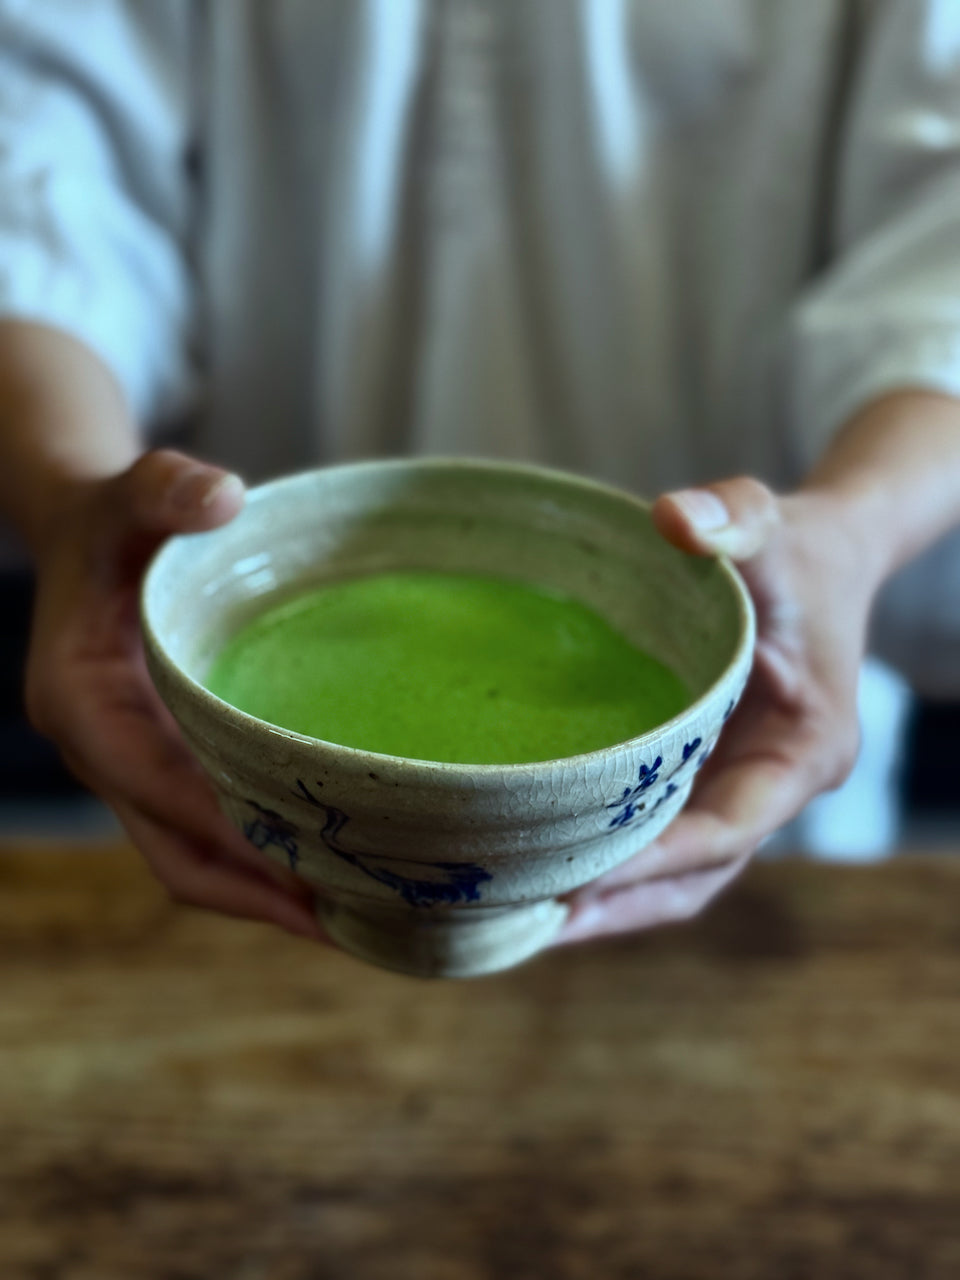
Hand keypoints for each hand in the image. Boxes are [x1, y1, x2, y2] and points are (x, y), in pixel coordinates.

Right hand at [25, 449, 322, 939]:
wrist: (83, 536)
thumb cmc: (110, 519)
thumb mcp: (128, 494)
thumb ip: (163, 489)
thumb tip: (222, 497)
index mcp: (81, 701)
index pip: (159, 787)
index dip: (230, 831)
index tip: (304, 867)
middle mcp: (101, 751)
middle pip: (176, 852)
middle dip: (257, 894)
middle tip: (351, 922)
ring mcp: (129, 768)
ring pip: (191, 856)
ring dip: (264, 892)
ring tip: (356, 913)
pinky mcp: (157, 767)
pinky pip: (204, 832)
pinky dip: (259, 859)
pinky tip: (325, 862)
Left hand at [556, 476, 873, 943]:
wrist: (818, 558)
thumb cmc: (794, 548)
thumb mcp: (769, 521)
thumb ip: (732, 515)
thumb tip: (672, 516)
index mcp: (807, 748)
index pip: (731, 828)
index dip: (659, 858)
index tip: (583, 879)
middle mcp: (776, 784)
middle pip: (699, 874)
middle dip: (621, 905)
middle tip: (532, 923)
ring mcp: (743, 788)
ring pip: (680, 872)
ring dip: (610, 901)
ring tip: (522, 920)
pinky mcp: (711, 778)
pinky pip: (662, 837)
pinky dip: (611, 861)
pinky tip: (544, 867)